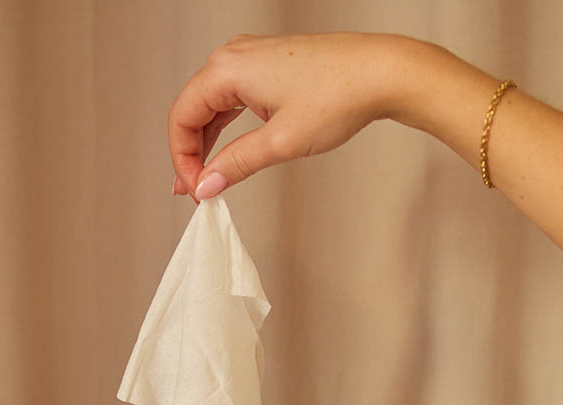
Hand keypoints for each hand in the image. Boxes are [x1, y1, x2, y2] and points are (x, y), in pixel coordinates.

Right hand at [168, 32, 406, 200]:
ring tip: (208, 177)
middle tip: (198, 190)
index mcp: (227, 69)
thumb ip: (236, 164)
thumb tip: (208, 184)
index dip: (183, 160)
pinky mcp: (268, 66)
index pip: (182, 117)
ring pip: (212, 105)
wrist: (381, 73)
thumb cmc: (338, 96)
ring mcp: (251, 58)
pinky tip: (228, 151)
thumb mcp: (280, 142)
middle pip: (192, 110)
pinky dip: (227, 128)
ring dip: (207, 142)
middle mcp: (233, 56)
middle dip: (191, 153)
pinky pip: (233, 99)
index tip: (196, 191)